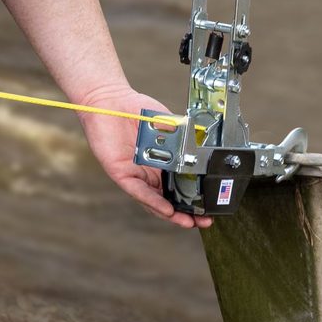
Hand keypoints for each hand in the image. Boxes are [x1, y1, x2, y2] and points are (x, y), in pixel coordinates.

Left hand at [80, 86, 208, 229]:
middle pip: (169, 199)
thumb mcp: (169, 124)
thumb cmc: (137, 110)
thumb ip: (184, 137)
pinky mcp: (120, 173)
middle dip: (187, 213)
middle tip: (205, 221)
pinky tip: (167, 209)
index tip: (211, 205)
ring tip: (189, 222)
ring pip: (154, 201)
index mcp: (161, 163)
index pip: (179, 186)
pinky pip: (138, 191)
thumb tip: (204, 149)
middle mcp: (148, 173)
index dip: (194, 198)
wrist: (110, 100)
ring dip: (172, 213)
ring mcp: (135, 175)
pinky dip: (153, 201)